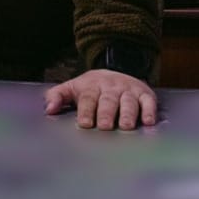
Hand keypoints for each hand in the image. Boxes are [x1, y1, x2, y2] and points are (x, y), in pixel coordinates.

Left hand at [42, 69, 157, 130]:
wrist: (114, 71)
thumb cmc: (91, 88)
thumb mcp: (72, 88)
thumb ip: (57, 96)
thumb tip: (48, 109)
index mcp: (92, 86)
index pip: (88, 98)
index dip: (86, 110)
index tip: (84, 123)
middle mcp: (111, 87)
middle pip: (108, 100)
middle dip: (106, 113)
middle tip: (104, 126)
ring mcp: (129, 90)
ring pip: (129, 101)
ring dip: (128, 113)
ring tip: (126, 126)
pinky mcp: (145, 94)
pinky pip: (148, 102)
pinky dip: (149, 111)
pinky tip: (148, 121)